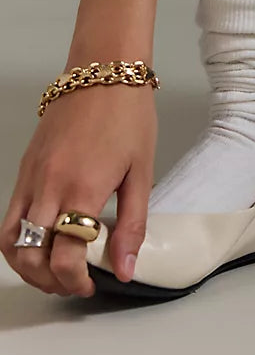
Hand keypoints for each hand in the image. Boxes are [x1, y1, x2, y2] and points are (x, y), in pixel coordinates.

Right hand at [1, 84, 157, 297]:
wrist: (104, 69)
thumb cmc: (128, 114)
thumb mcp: (142, 171)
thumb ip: (132, 224)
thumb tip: (126, 269)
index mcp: (81, 189)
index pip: (64, 257)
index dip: (74, 281)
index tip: (90, 285)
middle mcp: (48, 186)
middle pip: (30, 255)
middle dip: (48, 281)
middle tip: (72, 283)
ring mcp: (31, 176)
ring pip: (10, 239)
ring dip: (26, 265)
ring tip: (52, 270)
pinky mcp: (25, 167)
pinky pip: (9, 214)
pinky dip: (17, 238)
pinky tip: (41, 239)